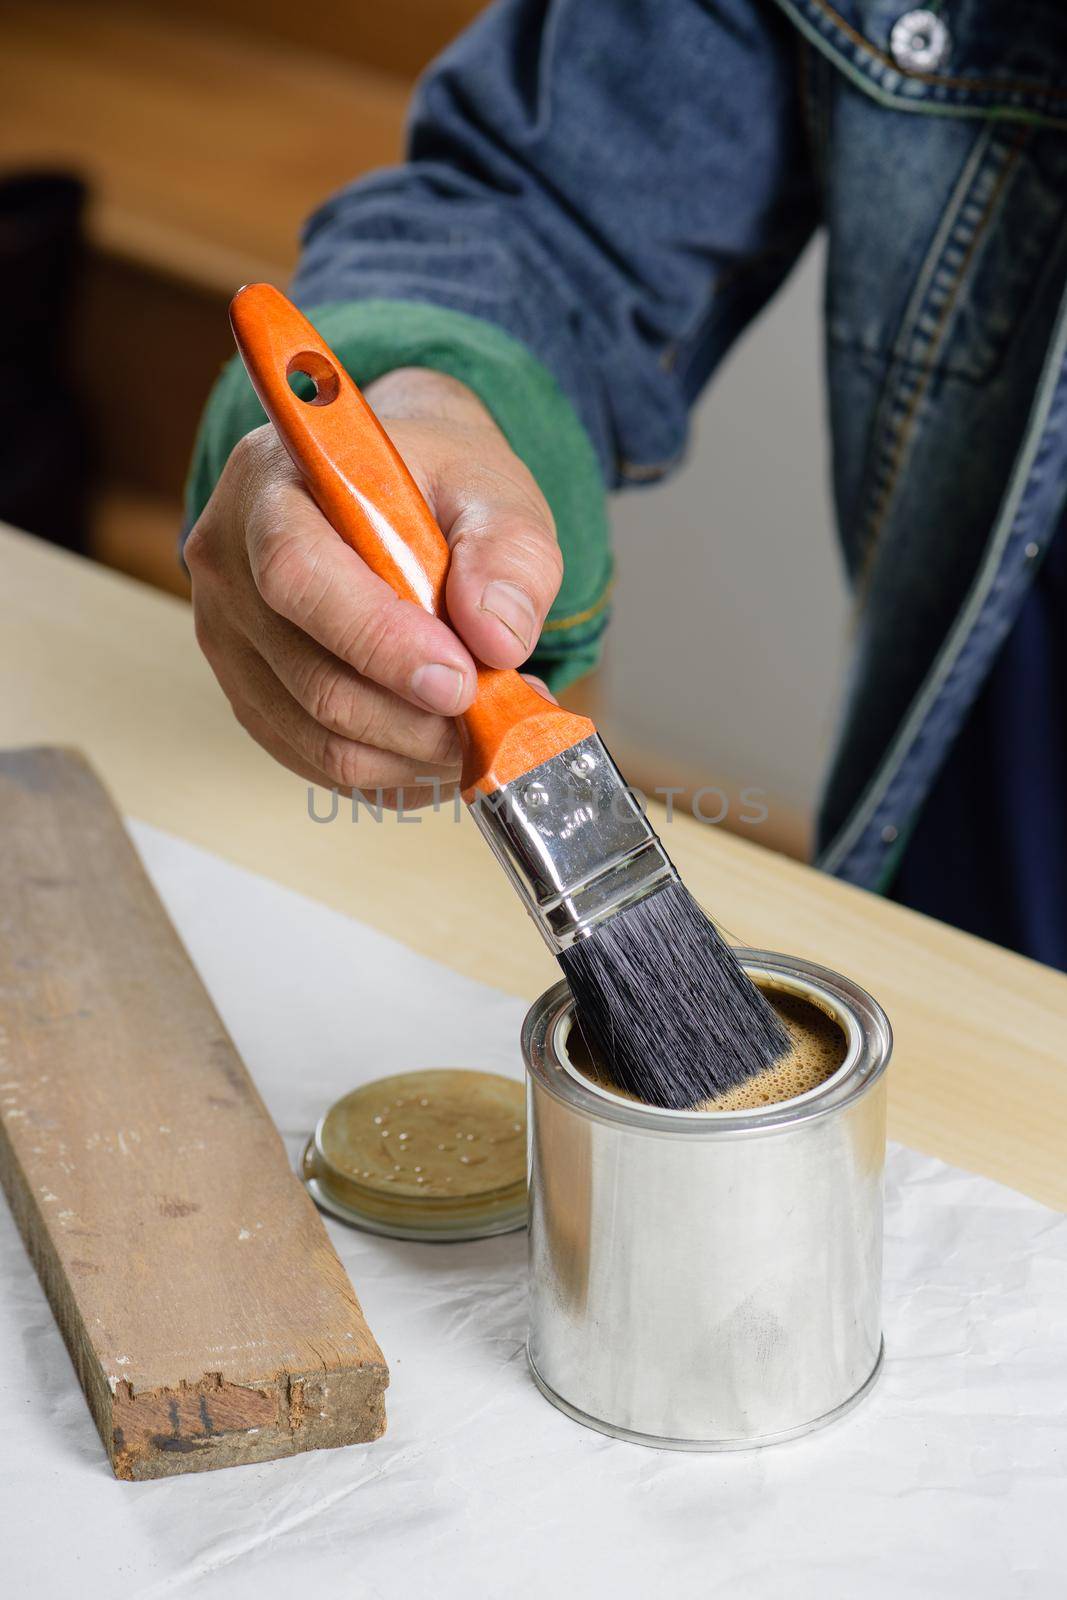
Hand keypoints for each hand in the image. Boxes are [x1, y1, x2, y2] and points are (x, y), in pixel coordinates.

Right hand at [185, 368, 562, 806]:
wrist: (385, 494)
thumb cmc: (431, 484)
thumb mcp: (490, 490)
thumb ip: (508, 555)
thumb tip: (498, 639)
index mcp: (271, 488)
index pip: (299, 576)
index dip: (380, 641)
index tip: (459, 681)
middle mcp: (229, 568)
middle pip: (314, 679)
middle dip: (418, 717)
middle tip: (496, 716)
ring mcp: (230, 641)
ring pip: (319, 736)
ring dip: (412, 752)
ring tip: (477, 728)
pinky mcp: (250, 695)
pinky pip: (317, 761)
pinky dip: (390, 769)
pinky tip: (437, 742)